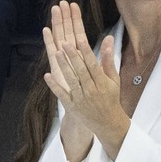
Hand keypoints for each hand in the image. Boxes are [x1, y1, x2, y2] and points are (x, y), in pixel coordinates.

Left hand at [44, 1, 127, 154]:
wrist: (107, 122)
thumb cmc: (110, 97)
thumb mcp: (113, 79)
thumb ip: (108, 59)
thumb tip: (108, 39)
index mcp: (102, 82)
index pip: (93, 65)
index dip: (87, 52)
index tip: (80, 39)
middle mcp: (92, 90)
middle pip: (81, 71)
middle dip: (73, 57)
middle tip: (64, 43)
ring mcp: (81, 98)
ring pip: (71, 81)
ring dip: (63, 67)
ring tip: (56, 53)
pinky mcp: (71, 106)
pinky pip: (62, 95)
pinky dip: (54, 86)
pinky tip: (46, 75)